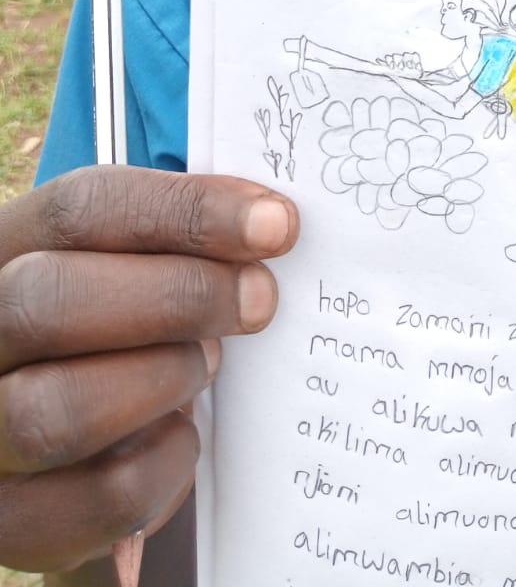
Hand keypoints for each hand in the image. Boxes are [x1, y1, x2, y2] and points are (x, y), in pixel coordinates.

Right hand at [0, 167, 298, 573]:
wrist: (72, 441)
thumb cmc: (117, 326)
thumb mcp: (132, 263)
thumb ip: (179, 238)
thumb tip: (268, 223)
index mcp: (6, 251)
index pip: (80, 210)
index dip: (186, 210)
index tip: (274, 224)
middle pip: (48, 301)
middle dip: (179, 296)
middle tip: (257, 300)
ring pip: (61, 410)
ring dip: (165, 379)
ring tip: (205, 364)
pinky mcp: (15, 519)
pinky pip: (103, 495)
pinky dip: (168, 461)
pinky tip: (182, 433)